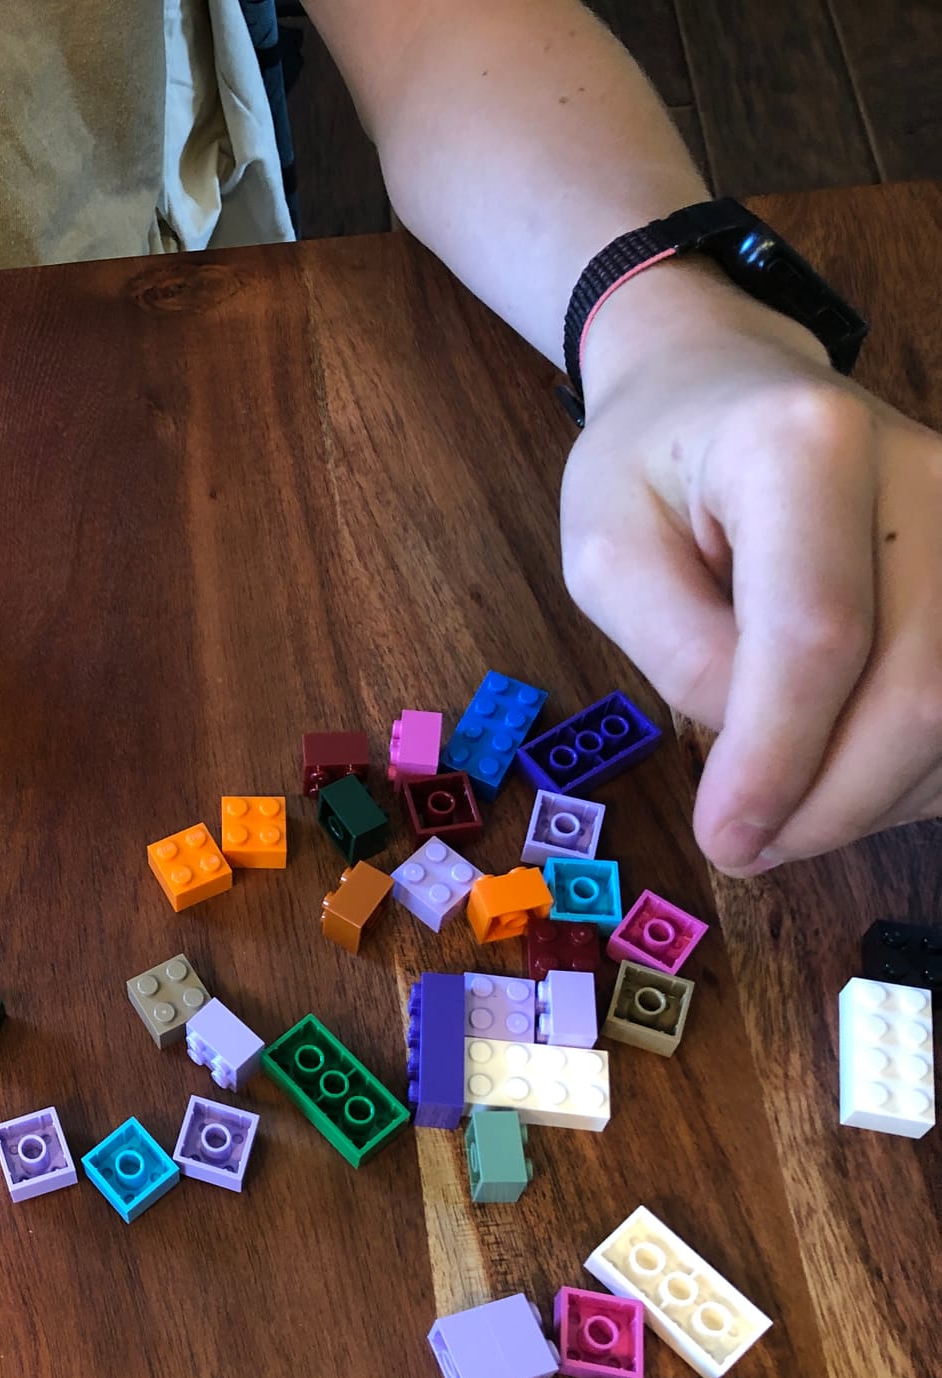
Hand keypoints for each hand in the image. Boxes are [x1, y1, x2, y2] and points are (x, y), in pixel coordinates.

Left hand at [560, 263, 940, 875]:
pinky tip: (842, 775)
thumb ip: (679, 652)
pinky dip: (914, 769)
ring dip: (875, 796)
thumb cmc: (649, 474)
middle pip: (917, 686)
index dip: (780, 758)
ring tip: (783, 807)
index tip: (729, 840)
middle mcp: (921, 472)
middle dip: (832, 801)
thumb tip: (760, 753)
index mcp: (803, 447)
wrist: (723, 391)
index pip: (817, 632)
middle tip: (748, 847)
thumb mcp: (606, 557)